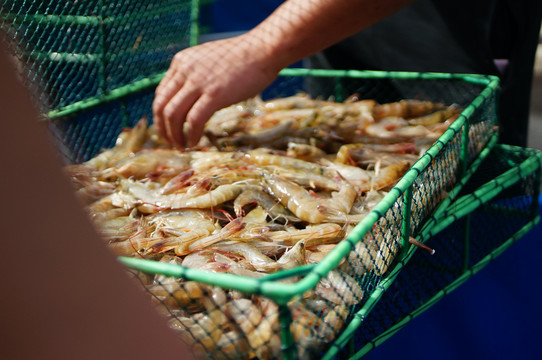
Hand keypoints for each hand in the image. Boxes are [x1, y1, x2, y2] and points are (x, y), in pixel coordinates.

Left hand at [152, 34, 280, 147]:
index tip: (167, 128)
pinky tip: (194, 142)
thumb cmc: (241, 57)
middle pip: (162, 106)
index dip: (161, 115)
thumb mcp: (208, 61)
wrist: (262, 50)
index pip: (161, 93)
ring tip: (182, 145)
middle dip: (162, 128)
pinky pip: (194, 120)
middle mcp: (185, 71)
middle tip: (170, 141)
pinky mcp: (214, 95)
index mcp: (181, 62)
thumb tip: (190, 99)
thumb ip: (195, 75)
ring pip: (173, 115)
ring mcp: (199, 82)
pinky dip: (192, 135)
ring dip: (174, 135)